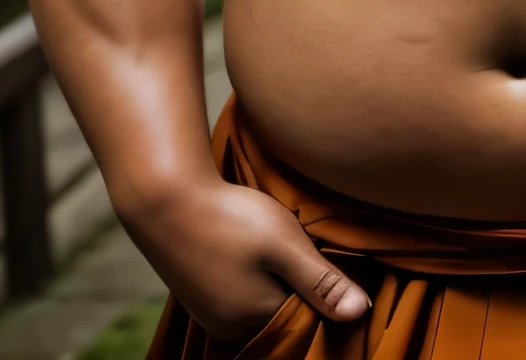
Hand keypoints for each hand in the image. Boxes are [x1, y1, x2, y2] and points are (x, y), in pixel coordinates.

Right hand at [122, 174, 369, 340]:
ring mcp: (211, 311)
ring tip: (271, 242)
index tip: (322, 253)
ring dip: (272, 276)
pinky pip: (237, 292)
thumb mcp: (284, 244)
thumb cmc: (230, 218)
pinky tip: (248, 247)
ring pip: (259, 299)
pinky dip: (250, 274)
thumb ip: (322, 281)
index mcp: (258, 318)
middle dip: (295, 282)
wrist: (165, 199)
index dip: (321, 285)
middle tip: (296, 241)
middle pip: (282, 309)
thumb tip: (360, 314)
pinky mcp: (198, 292)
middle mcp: (233, 326)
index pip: (307, 315)